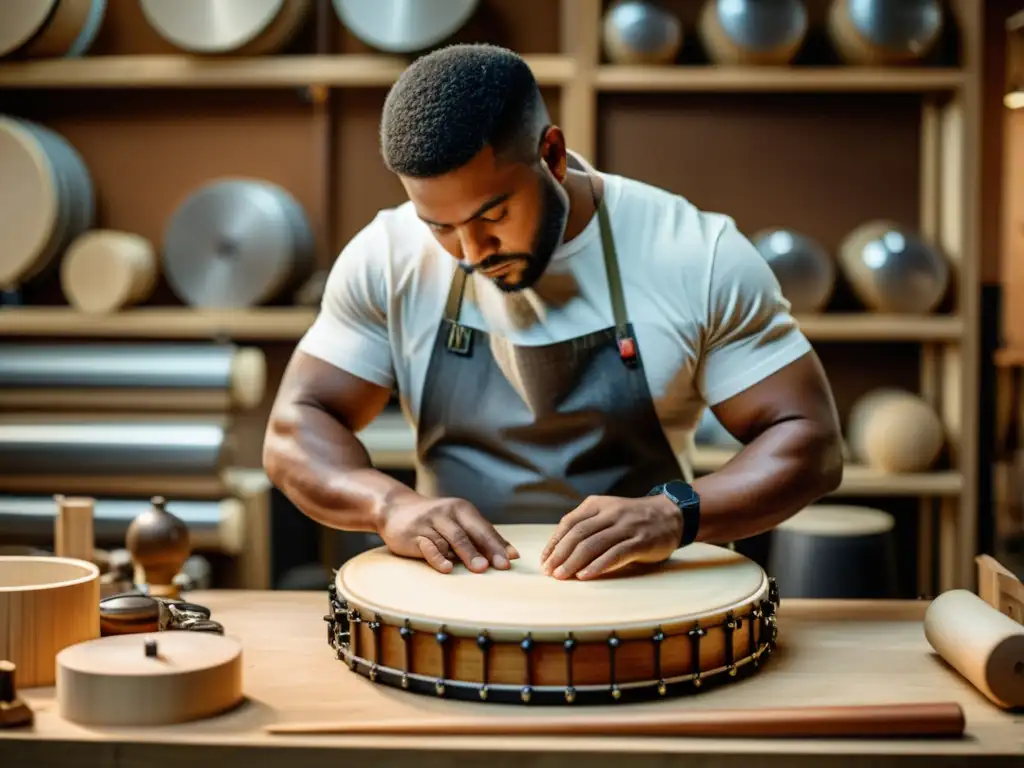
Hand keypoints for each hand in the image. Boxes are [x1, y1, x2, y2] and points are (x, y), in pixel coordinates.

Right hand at [377, 495, 518, 573]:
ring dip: (467, 554)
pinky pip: (428, 547)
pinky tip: (447, 568)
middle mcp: (447, 513)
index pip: (483, 529)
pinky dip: (438, 558)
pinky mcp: (414, 535)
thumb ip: (480, 537)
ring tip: (480, 569)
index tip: (511, 560)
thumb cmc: (435, 520)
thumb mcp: (458, 522)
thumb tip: (511, 554)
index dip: (498, 544)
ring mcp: (430, 523)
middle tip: (501, 566)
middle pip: (470, 533)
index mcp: (462, 509)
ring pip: (451, 540)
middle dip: (486, 550)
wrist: (395, 509)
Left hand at [540, 495, 681, 579]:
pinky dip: (598, 565)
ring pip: (593, 544)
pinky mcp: (641, 541)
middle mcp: (611, 513)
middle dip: (560, 554)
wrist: (671, 515)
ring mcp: (626, 526)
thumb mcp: (608, 512)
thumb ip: (587, 525)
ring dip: (574, 562)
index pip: (569, 523)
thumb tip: (558, 549)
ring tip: (562, 576)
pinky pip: (615, 554)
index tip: (544, 560)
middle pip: (578, 534)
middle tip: (549, 572)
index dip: (554, 542)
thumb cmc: (633, 519)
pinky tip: (586, 575)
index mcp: (598, 504)